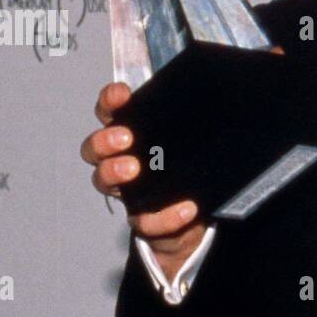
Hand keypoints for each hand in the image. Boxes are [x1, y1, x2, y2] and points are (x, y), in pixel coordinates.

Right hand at [80, 80, 205, 282]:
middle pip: (93, 147)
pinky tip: (187, 209)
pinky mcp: (143, 220)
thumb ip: (193, 127)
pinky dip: (165, 216)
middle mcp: (119, 161)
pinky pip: (144, 222)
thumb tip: (223, 103)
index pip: (109, 112)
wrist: (193, 218)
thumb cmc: (185, 170)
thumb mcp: (189, 145)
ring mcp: (127, 192)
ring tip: (135, 169)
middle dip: (104, 140)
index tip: (123, 94)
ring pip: (102, 181)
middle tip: (126, 138)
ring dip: (113, 172)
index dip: (110, 102)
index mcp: (128, 136)